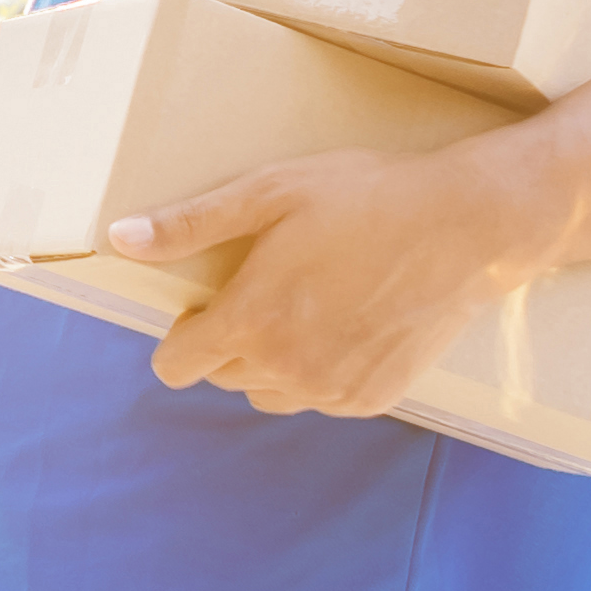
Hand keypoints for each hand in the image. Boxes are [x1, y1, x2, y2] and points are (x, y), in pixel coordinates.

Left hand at [117, 140, 563, 413]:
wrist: (470, 226)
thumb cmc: (367, 197)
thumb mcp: (271, 192)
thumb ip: (190, 223)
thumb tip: (120, 238)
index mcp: (252, 322)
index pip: (176, 366)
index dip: (181, 334)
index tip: (205, 304)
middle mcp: (288, 369)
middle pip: (223, 377)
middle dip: (230, 341)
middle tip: (269, 289)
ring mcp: (333, 390)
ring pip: (270, 394)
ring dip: (273, 362)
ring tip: (309, 307)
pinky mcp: (374, 398)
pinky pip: (322, 399)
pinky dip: (323, 371)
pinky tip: (349, 322)